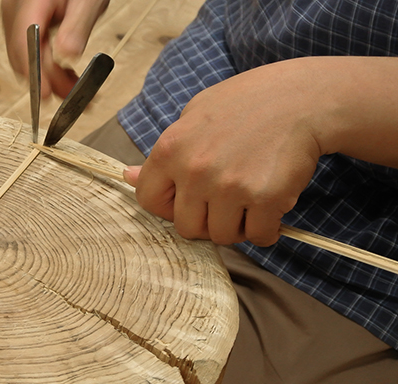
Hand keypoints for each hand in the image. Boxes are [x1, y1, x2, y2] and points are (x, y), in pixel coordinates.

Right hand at [1, 0, 108, 97]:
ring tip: (76, 88)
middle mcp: (16, 12)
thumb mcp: (87, 1)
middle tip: (75, 97)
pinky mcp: (22, 27)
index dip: (34, 72)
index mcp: (31, 3)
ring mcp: (17, 20)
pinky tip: (66, 75)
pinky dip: (46, 70)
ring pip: (25, 60)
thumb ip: (78, 26)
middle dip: (47, 82)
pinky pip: (29, 55)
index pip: (25, 43)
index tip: (45, 93)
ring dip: (49, 79)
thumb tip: (68, 54)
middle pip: (23, 57)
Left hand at [124, 59, 325, 246]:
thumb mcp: (194, 117)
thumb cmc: (246, 104)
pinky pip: (258, 236)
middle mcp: (195, 169)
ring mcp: (229, 186)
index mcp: (170, 148)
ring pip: (222, 236)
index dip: (168, 206)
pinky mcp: (264, 198)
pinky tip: (273, 208)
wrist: (302, 98)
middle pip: (186, 228)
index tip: (188, 200)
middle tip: (226, 202)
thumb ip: (163, 155)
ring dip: (237, 226)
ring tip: (250, 200)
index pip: (148, 200)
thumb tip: (128, 176)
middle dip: (206, 221)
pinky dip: (267, 230)